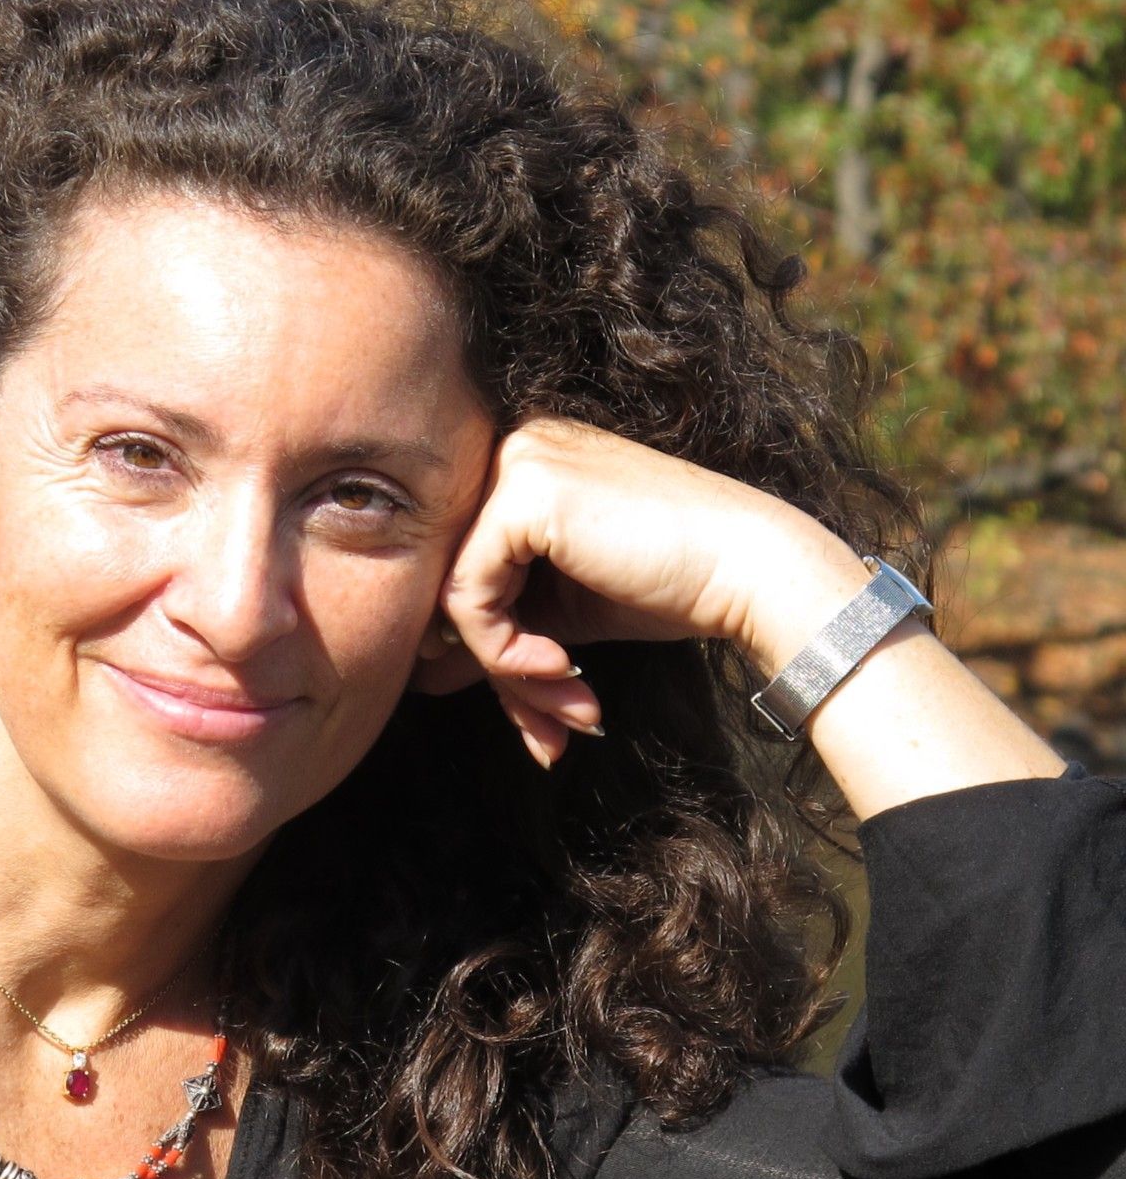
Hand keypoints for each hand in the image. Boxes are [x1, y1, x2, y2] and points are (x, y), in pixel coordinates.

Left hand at [411, 415, 848, 768]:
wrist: (753, 573)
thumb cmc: (674, 588)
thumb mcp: (563, 613)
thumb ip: (497, 630)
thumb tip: (424, 669)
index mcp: (521, 466)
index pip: (464, 565)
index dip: (484, 647)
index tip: (527, 708)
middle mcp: (510, 449)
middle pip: (454, 579)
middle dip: (497, 670)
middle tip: (545, 729)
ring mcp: (514, 462)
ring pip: (455, 594)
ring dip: (508, 672)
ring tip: (567, 706)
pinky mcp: (520, 493)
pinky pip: (468, 595)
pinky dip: (505, 651)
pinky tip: (562, 669)